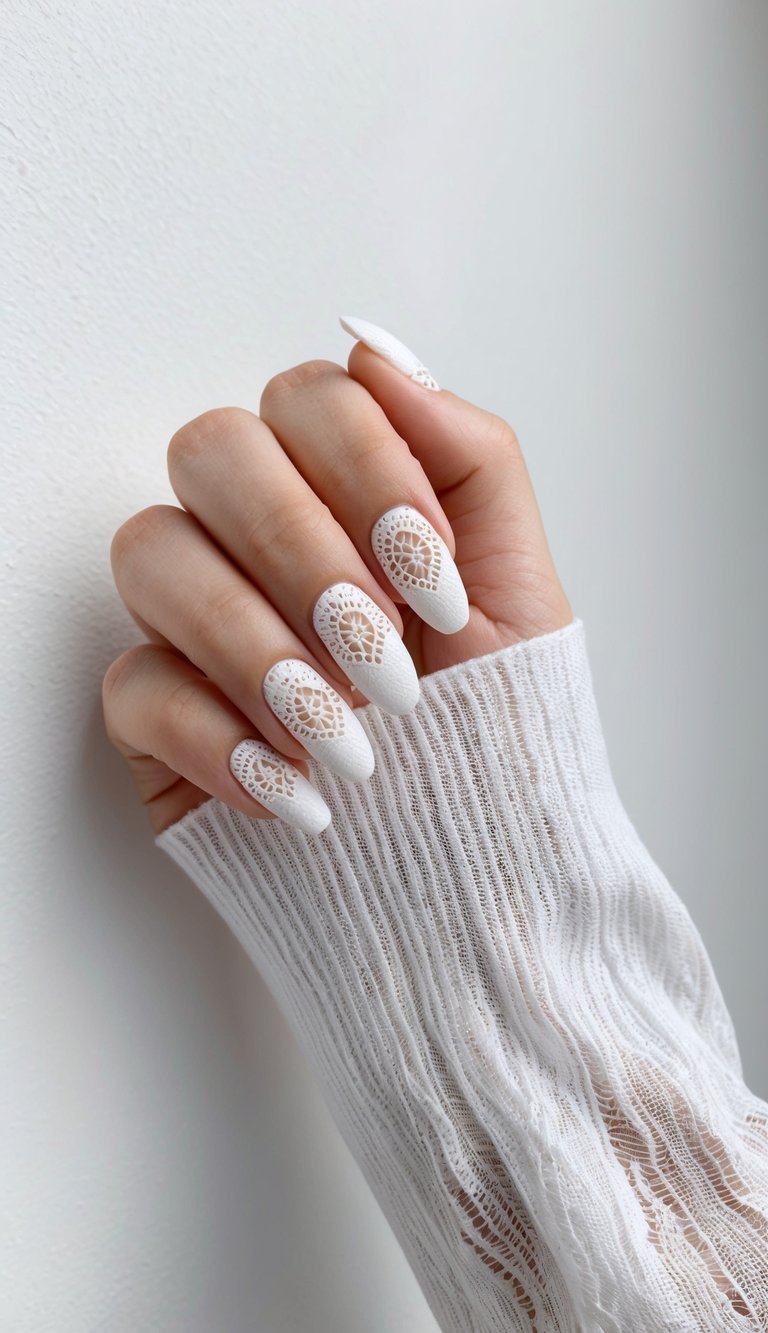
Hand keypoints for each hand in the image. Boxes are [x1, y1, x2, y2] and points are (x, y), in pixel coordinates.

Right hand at [104, 318, 572, 834]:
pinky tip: (294, 790)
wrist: (470, 871)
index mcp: (344, 494)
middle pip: (212, 450)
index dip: (368, 471)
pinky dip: (218, 737)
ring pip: (152, 551)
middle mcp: (259, 538)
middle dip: (306, 553)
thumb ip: (468, 454)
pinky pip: (132, 682)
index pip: (308, 398)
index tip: (435, 575)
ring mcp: (199, 619)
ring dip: (257, 644)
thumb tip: (376, 349)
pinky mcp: (159, 714)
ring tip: (353, 739)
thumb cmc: (496, 728)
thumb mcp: (521, 588)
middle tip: (389, 660)